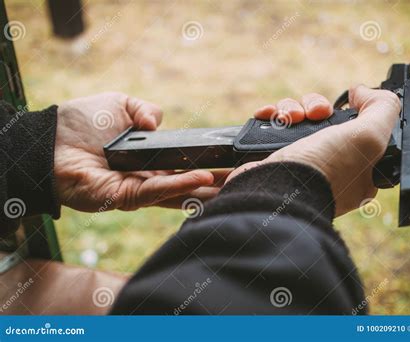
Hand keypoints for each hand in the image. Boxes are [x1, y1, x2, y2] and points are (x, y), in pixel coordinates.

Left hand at [54, 92, 226, 211]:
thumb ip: (145, 110)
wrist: (50, 140)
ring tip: (234, 184)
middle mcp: (146, 178)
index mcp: (148, 158)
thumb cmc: (80, 122)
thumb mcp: (120, 104)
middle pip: (187, 184)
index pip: (184, 164)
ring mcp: (137, 190)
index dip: (208, 164)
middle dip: (216, 183)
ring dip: (206, 189)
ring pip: (178, 192)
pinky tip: (203, 179)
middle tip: (245, 179)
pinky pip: (157, 191)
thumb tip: (160, 123)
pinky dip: (180, 185)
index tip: (233, 162)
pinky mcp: (125, 198)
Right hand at [227, 85, 399, 215]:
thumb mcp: (369, 137)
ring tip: (289, 118)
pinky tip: (268, 115)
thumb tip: (363, 91)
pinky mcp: (274, 158)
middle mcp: (329, 166)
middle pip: (325, 119)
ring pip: (298, 118)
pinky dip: (270, 116)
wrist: (274, 191)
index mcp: (358, 170)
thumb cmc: (324, 171)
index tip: (348, 107)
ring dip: (291, 108)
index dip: (354, 113)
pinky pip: (273, 126)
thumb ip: (382, 109)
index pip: (360, 130)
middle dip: (317, 107)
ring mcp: (299, 162)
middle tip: (316, 114)